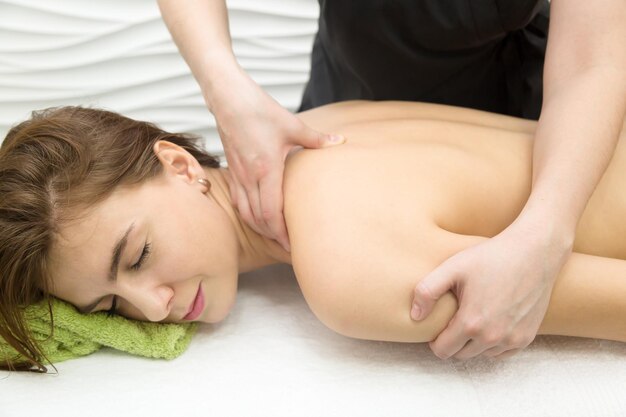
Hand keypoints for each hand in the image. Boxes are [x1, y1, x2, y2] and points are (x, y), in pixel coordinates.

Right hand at [213, 75, 344, 251]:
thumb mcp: (292, 125)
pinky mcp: (232, 170)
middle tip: (288, 248)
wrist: (228, 99)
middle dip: (273, 236)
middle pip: (258, 218)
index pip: (271, 212)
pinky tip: (258, 217)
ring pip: (245, 212)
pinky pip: (238, 200)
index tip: (293, 246)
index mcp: (266, 169)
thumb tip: (340, 142)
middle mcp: (249, 177)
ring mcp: (238, 175)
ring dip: (260, 227)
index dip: (281, 233)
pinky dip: (248, 214)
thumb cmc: (259, 110)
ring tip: (275, 237)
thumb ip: (316, 139)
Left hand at [410, 221, 571, 359]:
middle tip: (452, 320)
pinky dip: (493, 344)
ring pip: (481, 354)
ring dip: (473, 343)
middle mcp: (493, 337)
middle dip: (452, 342)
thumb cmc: (490, 257)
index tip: (436, 326)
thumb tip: (415, 316)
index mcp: (471, 323)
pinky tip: (489, 323)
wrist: (533, 251)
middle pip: (461, 355)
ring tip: (471, 318)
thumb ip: (427, 291)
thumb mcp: (452, 267)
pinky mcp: (526, 337)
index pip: (442, 350)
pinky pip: (501, 352)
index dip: (434, 340)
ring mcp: (512, 339)